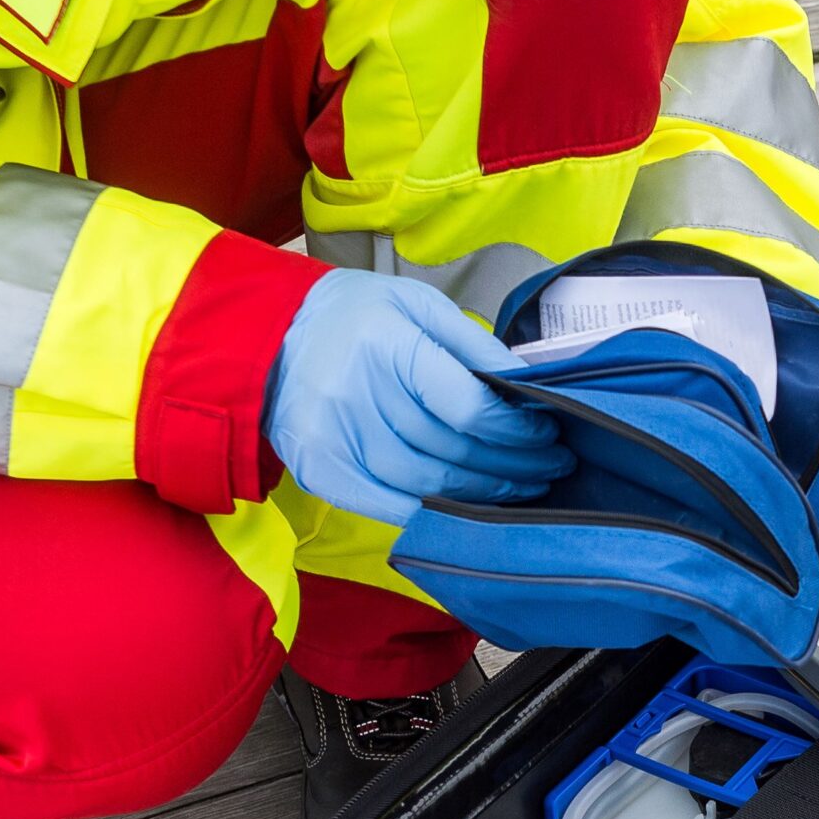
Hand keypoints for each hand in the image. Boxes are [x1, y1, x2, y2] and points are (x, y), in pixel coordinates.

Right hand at [266, 270, 570, 525]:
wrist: (268, 336)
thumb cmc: (352, 315)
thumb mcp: (415, 304)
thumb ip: (473, 344)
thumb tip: (529, 384)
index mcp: (388, 345)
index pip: (469, 407)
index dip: (518, 431)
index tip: (548, 435)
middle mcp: (358, 395)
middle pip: (454, 452)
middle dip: (514, 466)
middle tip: (550, 467)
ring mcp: (336, 440)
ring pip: (428, 487)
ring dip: (484, 496)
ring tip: (520, 489)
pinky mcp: (322, 472)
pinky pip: (391, 507)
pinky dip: (435, 514)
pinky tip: (468, 509)